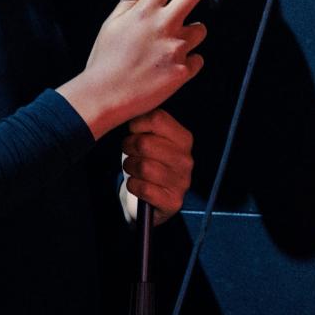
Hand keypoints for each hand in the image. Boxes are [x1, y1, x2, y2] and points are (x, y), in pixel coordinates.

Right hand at [57, 0, 209, 138]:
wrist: (105, 95)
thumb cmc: (105, 61)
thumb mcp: (112, 22)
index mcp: (145, 11)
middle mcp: (164, 26)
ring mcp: (176, 48)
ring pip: (201, 29)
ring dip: (192, 30)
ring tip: (173, 40)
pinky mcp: (183, 71)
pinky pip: (197, 59)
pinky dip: (189, 60)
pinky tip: (171, 63)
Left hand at [121, 108, 194, 225]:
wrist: (157, 197)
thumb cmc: (151, 160)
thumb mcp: (153, 138)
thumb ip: (145, 123)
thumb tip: (129, 112)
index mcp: (184, 138)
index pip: (157, 118)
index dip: (137, 123)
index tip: (133, 131)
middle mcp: (186, 160)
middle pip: (144, 143)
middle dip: (128, 146)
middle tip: (128, 150)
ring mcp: (181, 182)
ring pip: (142, 167)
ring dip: (129, 167)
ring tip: (131, 167)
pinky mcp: (173, 202)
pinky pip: (143, 189)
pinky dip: (133, 185)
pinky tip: (136, 183)